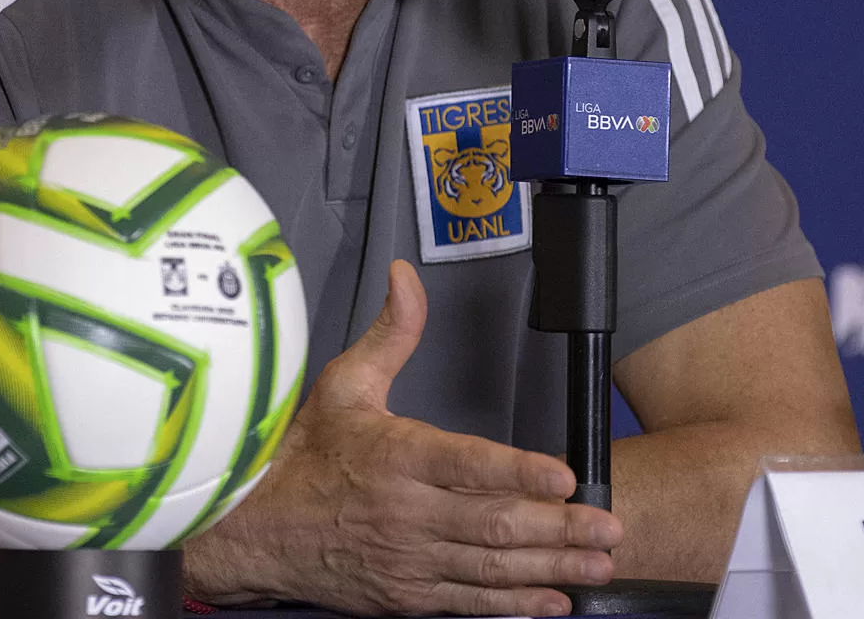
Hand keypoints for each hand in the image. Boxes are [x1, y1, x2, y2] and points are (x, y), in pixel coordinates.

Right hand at [183, 260, 621, 614]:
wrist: (253, 529)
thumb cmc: (304, 454)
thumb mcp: (345, 383)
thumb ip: (392, 334)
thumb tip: (406, 276)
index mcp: (397, 456)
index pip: (467, 465)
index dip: (519, 472)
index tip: (565, 475)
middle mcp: (407, 512)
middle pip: (493, 523)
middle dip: (559, 527)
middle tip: (609, 525)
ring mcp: (408, 559)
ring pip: (490, 567)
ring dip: (551, 566)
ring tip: (599, 561)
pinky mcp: (406, 596)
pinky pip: (469, 604)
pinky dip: (515, 606)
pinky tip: (554, 601)